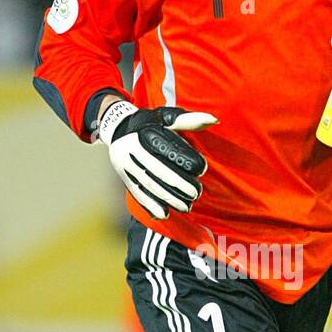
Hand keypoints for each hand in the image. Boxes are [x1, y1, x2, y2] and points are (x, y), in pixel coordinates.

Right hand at [98, 99, 216, 219]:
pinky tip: (164, 214)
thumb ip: (189, 120)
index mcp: (144, 132)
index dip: (184, 159)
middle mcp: (131, 148)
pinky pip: (137, 193)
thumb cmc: (149, 123)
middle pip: (157, 169)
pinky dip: (150, 205)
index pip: (166, 148)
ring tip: (186, 207)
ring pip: (148, 184)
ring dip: (167, 198)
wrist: (117, 128)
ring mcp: (125, 164)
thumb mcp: (166, 117)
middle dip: (178, 184)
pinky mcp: (124, 177)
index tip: (202, 170)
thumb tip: (214, 120)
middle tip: (196, 194)